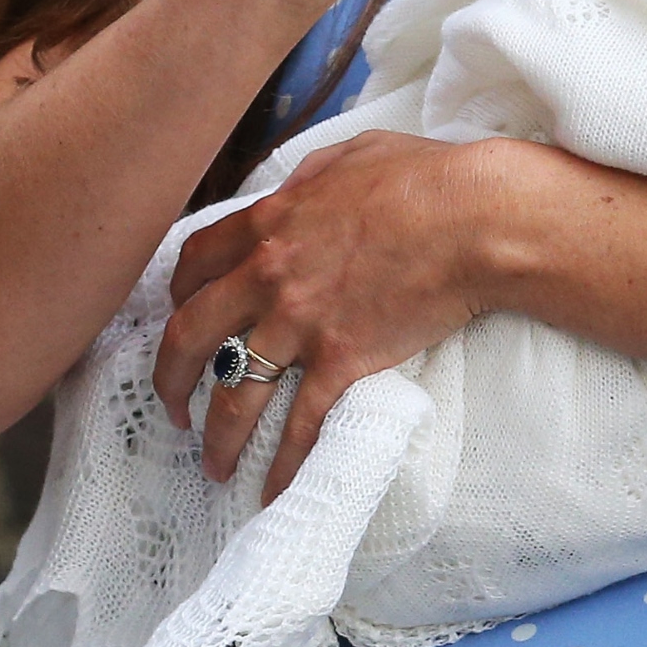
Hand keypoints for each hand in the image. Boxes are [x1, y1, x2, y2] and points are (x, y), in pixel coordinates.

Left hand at [155, 131, 548, 488]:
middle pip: (189, 337)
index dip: (178, 297)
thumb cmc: (426, 178)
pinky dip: (283, 465)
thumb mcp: (352, 155)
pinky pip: (299, 424)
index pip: (195, 265)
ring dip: (217, 437)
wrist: (475, 219)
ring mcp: (301, 324)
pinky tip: (273, 492)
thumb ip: (309, 177)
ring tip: (214, 467)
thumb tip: (293, 191)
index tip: (179, 319)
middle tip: (173, 409)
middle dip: (170, 381)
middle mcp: (268, 278)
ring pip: (233, 393)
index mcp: (268, 225)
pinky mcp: (341, 361)